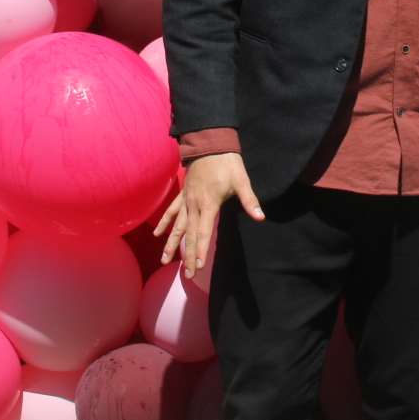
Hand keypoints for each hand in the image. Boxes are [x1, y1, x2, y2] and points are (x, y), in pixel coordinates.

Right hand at [158, 152, 264, 280]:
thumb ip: (250, 201)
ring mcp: (186, 200)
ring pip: (177, 227)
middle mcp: (194, 205)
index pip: (203, 233)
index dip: (201, 251)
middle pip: (189, 235)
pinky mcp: (183, 194)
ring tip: (164, 261)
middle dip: (187, 256)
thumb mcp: (242, 180)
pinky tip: (158, 235)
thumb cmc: (227, 163)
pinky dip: (164, 223)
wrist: (210, 143)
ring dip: (171, 245)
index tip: (198, 268)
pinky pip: (171, 212)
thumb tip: (260, 217)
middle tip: (187, 275)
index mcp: (209, 204)